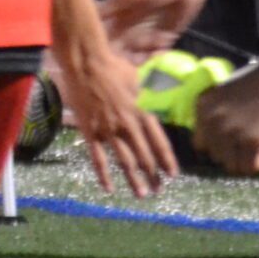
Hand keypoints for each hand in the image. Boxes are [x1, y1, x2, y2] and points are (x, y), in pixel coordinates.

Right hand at [52, 40, 176, 197]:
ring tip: (141, 194)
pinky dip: (104, 175)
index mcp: (143, 112)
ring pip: (125, 161)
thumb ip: (152, 92)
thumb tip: (166, 93)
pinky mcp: (90, 131)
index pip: (160, 143)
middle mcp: (128, 124)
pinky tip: (109, 188)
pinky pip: (98, 158)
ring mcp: (108, 130)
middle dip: (153, 176)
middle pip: (144, 156)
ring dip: (134, 180)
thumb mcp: (140, 79)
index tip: (172, 175)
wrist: (85, 63)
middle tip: (158, 190)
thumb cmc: (113, 67)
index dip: (167, 161)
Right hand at [103, 0, 210, 58]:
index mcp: (118, 17)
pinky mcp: (163, 40)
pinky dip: (158, 54)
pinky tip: (165, 42)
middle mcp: (129, 28)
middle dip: (125, 56)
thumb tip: (88, 17)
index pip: (104, 38)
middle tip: (134, 55)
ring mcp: (146, 35)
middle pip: (120, 51)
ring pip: (137, 55)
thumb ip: (112, 7)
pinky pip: (156, 55)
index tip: (109, 53)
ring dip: (144, 54)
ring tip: (156, 43)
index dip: (104, 47)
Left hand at [194, 57, 258, 175]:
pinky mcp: (251, 139)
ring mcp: (231, 130)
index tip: (232, 142)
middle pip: (216, 156)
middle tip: (251, 141)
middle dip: (233, 153)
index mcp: (203, 106)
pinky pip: (250, 167)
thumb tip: (219, 148)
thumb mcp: (228, 95)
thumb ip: (219, 116)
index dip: (218, 145)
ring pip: (232, 166)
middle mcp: (212, 120)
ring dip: (246, 159)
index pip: (200, 143)